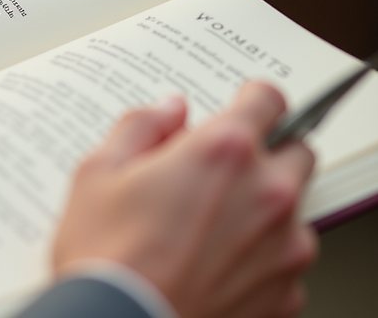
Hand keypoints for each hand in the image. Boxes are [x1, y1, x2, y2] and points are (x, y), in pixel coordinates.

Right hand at [53, 82, 316, 317]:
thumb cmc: (104, 257)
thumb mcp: (97, 173)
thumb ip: (139, 127)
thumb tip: (166, 112)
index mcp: (222, 152)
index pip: (267, 100)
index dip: (251, 99)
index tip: (240, 107)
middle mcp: (266, 194)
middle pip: (294, 152)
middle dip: (263, 154)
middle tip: (216, 172)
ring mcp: (282, 246)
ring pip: (291, 209)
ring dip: (261, 207)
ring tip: (205, 228)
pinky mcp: (284, 291)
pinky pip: (283, 260)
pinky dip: (258, 256)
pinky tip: (213, 264)